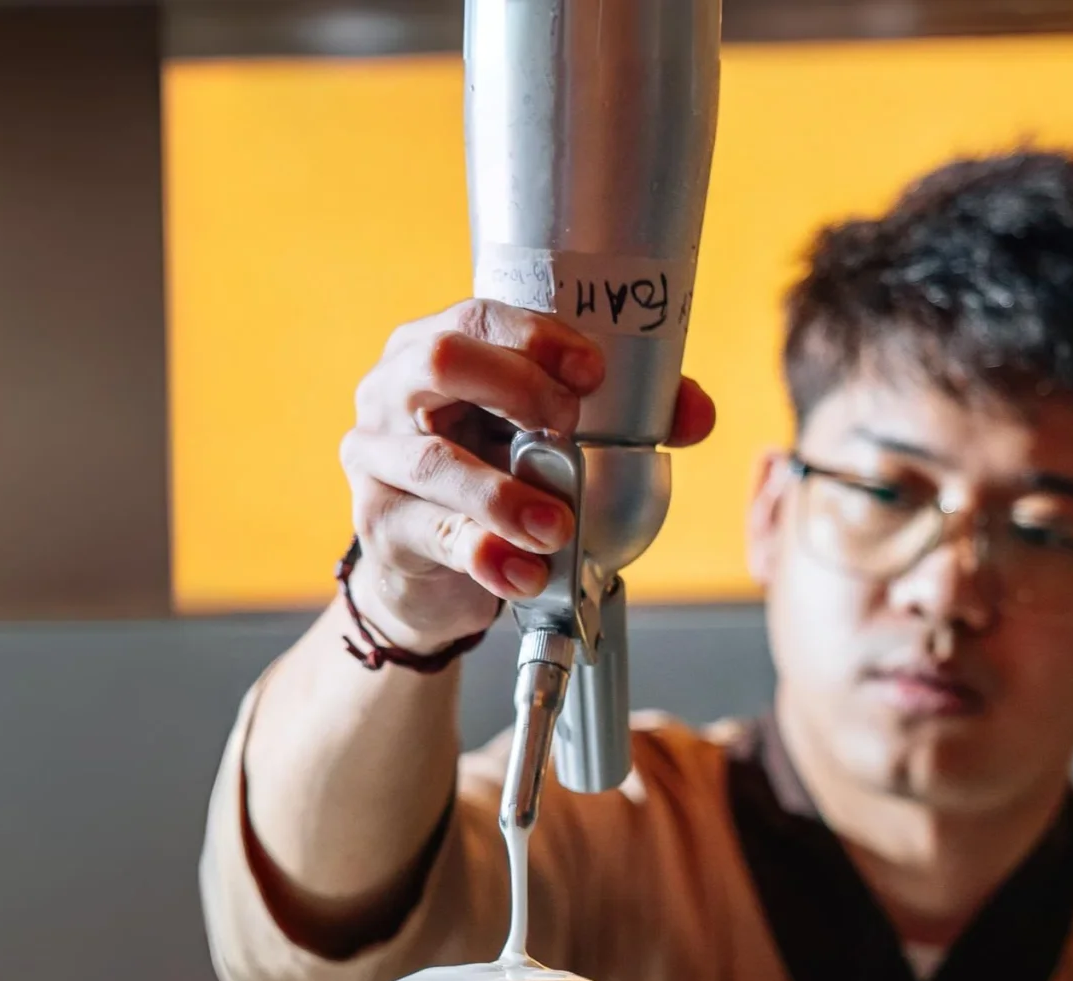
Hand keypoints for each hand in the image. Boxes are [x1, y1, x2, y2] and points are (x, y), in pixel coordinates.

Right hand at [340, 299, 715, 650]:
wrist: (430, 566)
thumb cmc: (491, 476)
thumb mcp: (543, 437)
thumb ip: (619, 417)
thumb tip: (696, 413)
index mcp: (432, 349)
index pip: (477, 317)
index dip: (536, 336)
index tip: (592, 371)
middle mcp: (391, 393)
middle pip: (439, 362)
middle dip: (515, 388)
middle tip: (570, 427)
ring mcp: (376, 459)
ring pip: (434, 463)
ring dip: (504, 495)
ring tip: (557, 525)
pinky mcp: (379, 524)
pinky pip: (434, 535)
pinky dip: (487, 555)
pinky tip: (526, 573)